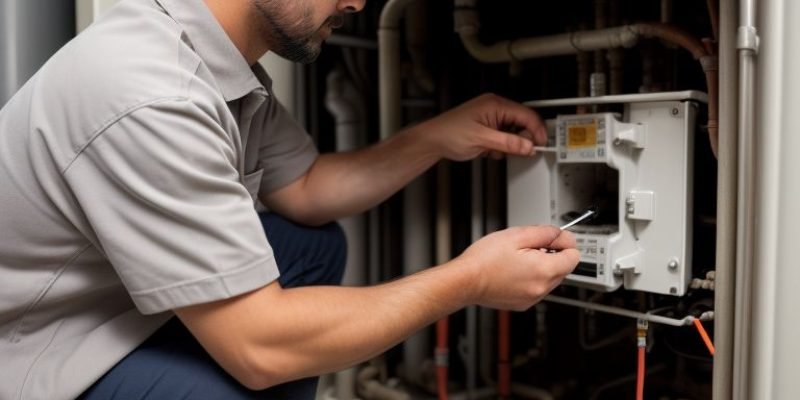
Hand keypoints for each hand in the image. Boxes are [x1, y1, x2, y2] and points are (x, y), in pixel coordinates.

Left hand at [409, 93, 547, 160]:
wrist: (432, 141)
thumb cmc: (449, 134)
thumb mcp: (482, 140)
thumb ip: (508, 143)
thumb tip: (528, 146)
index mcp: (495, 104)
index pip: (526, 115)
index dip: (536, 131)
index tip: (541, 145)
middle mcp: (495, 108)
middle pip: (522, 124)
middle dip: (521, 140)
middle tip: (518, 151)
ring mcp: (491, 118)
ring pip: (514, 133)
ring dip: (509, 145)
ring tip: (494, 150)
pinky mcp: (487, 129)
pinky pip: (504, 139)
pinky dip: (500, 148)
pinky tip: (488, 150)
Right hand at [454, 225, 579, 310]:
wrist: (465, 281)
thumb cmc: (485, 259)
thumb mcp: (517, 235)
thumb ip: (545, 233)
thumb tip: (560, 235)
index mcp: (544, 270)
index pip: (574, 256)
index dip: (565, 243)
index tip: (555, 238)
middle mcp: (542, 288)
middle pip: (564, 268)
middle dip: (552, 254)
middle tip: (531, 246)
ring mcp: (532, 299)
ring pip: (550, 279)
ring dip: (541, 267)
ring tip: (519, 258)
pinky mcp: (522, 304)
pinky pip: (536, 289)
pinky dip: (531, 279)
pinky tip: (514, 271)